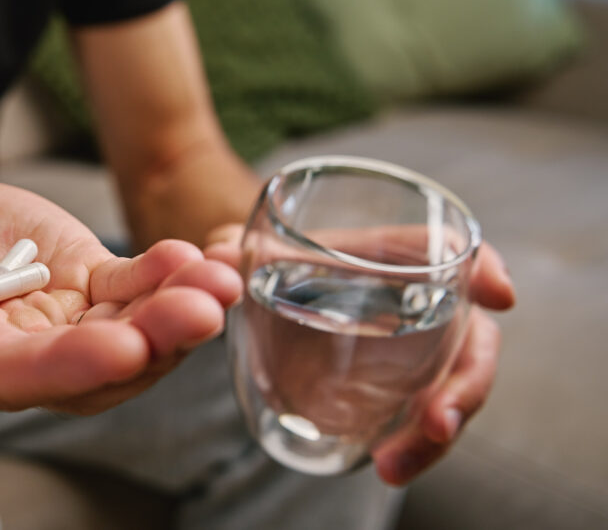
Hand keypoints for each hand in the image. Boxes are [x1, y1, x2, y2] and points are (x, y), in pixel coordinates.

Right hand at [0, 172, 241, 413]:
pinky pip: (137, 290)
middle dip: (152, 341)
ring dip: (179, 311)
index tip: (124, 349)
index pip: (13, 376)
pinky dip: (173, 275)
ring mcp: (57, 322)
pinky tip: (208, 254)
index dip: (67, 368)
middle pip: (91, 367)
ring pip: (127, 334)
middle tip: (203, 305)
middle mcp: (14, 354)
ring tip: (223, 276)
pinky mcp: (85, 285)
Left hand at [205, 223, 514, 484]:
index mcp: (387, 253)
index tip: (500, 294)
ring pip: (452, 387)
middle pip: (469, 337)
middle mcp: (414, 300)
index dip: (484, 267)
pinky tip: (385, 464)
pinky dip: (415, 446)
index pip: (449, 249)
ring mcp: (411, 350)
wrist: (254, 297)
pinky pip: (421, 418)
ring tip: (394, 464)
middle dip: (467, 382)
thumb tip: (214, 261)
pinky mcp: (394, 391)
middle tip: (436, 420)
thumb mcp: (242, 254)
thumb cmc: (262, 261)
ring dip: (438, 429)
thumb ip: (226, 255)